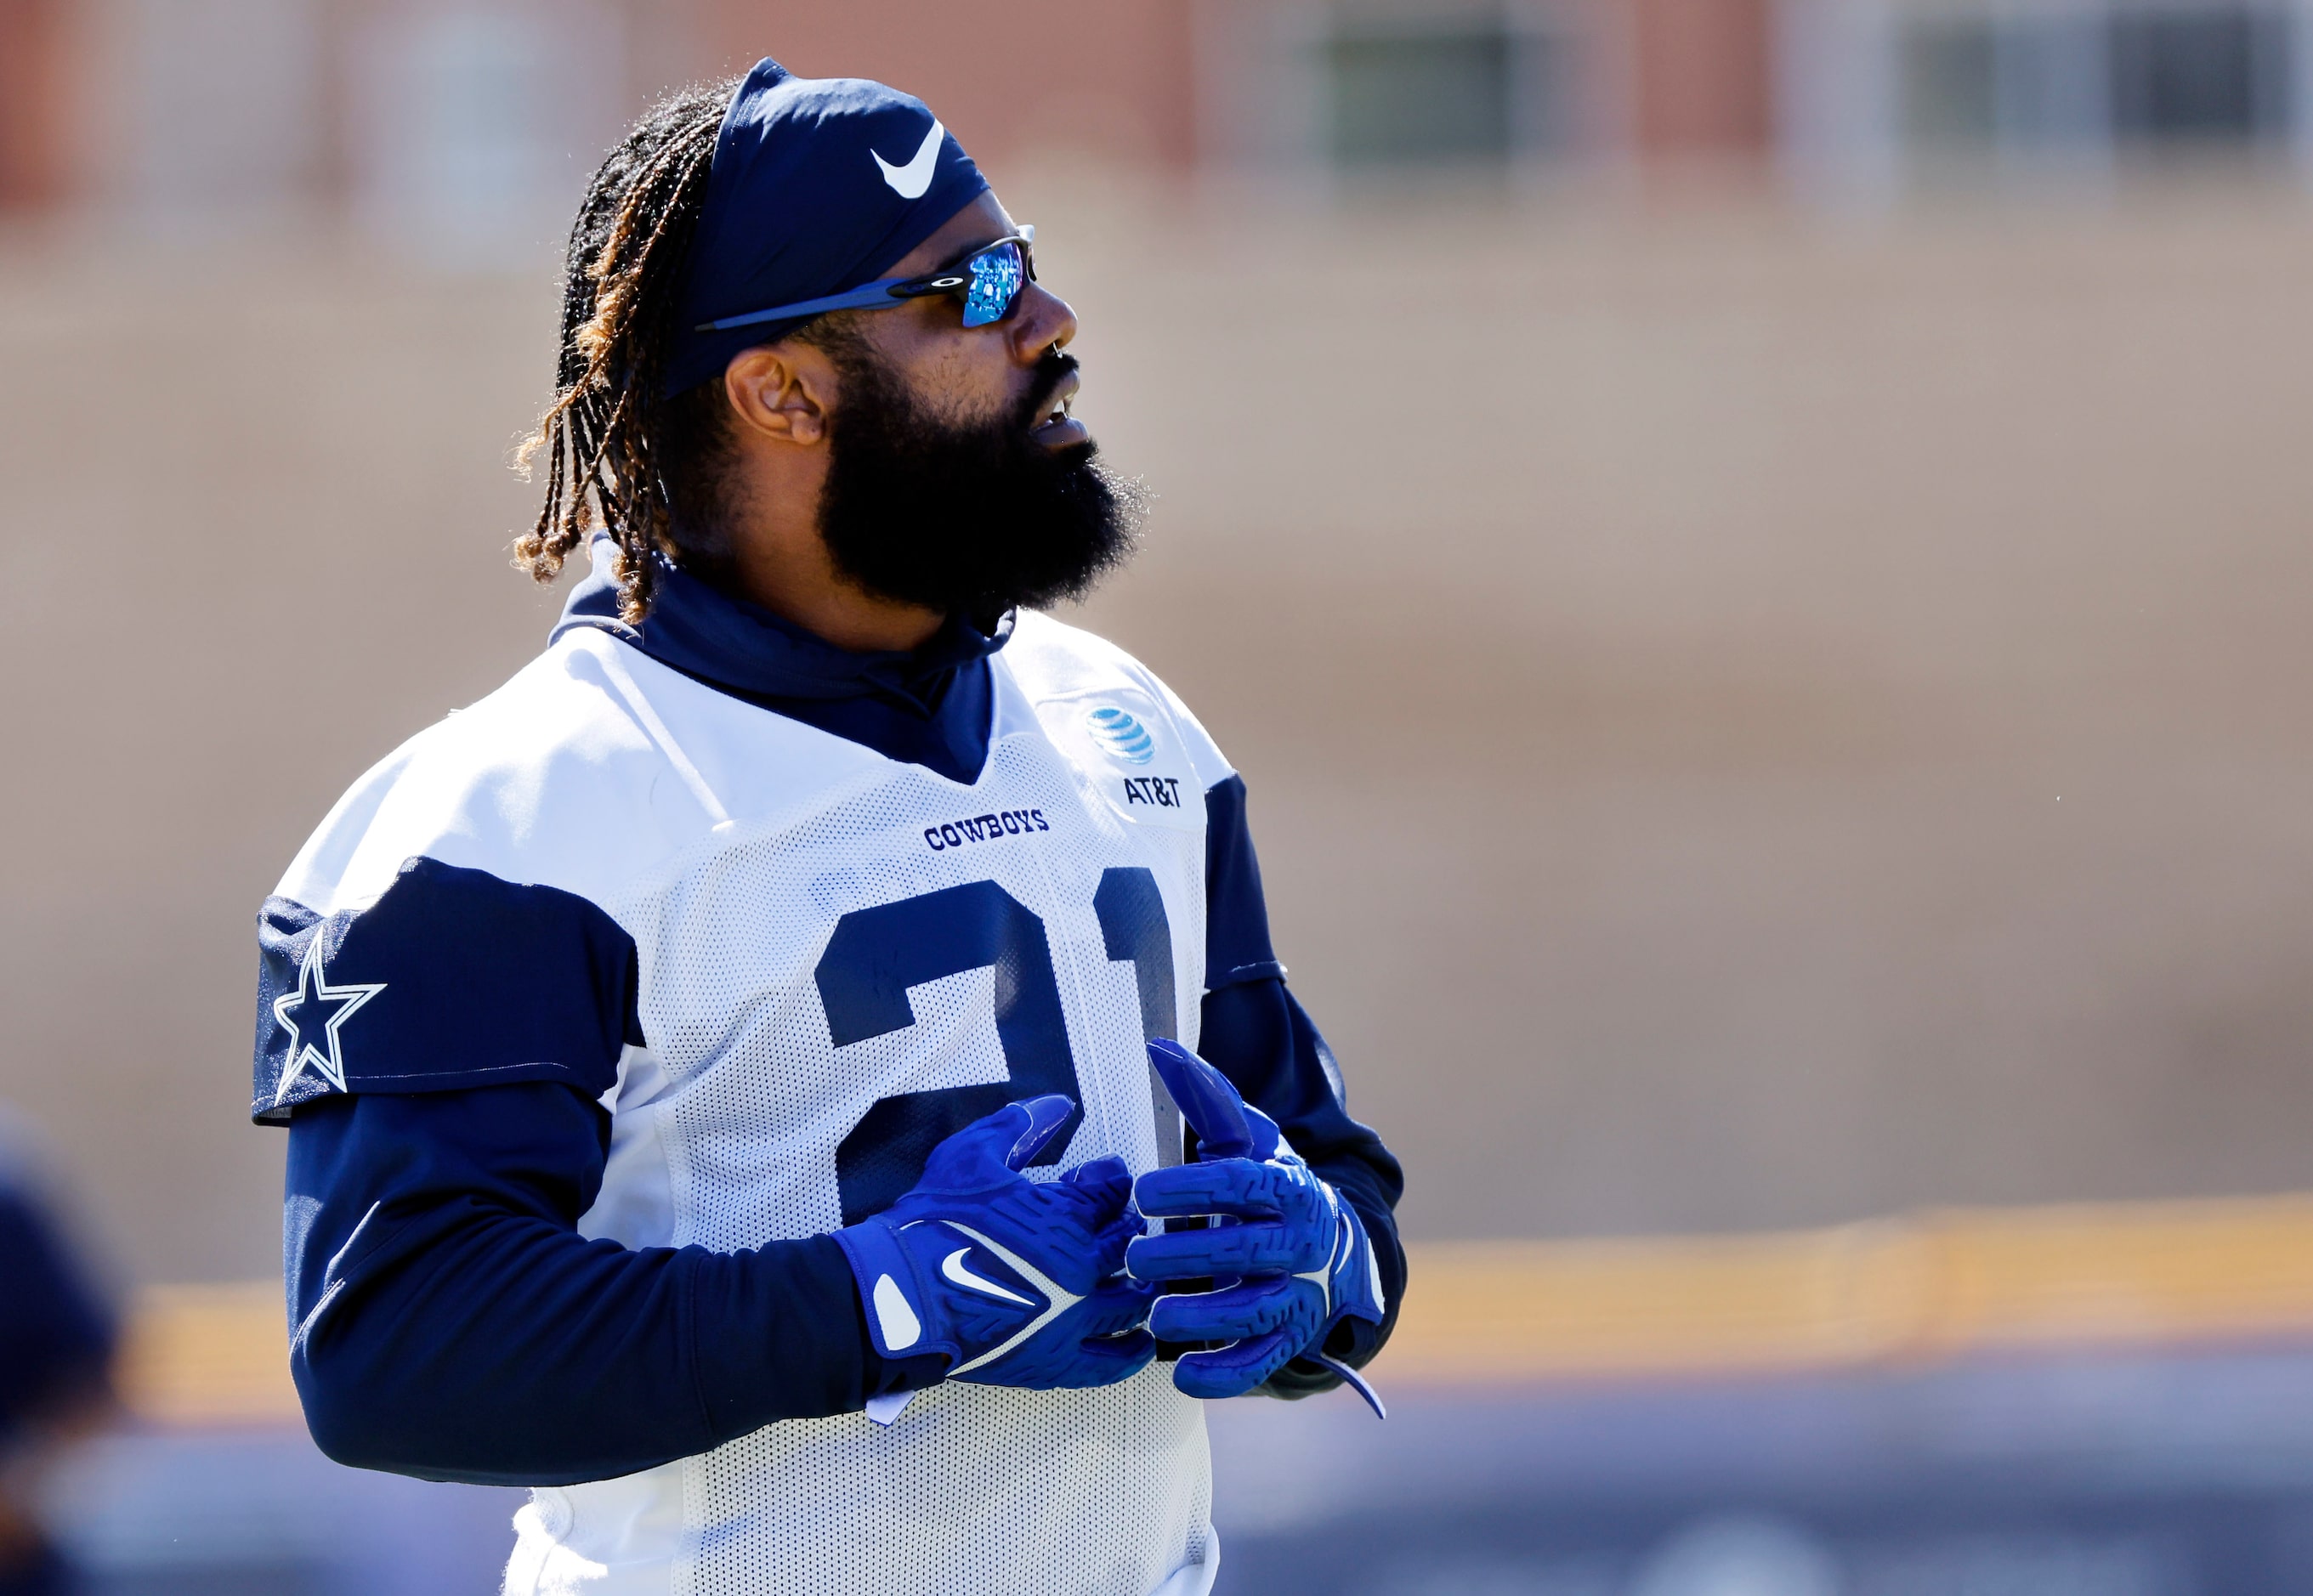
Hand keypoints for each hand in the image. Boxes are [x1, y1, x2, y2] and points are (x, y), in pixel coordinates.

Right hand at [834, 1095, 1155, 1389]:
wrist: (896, 1296)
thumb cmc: (930, 1224)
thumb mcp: (970, 1155)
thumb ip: (1019, 1126)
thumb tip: (1058, 1104)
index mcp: (1065, 1215)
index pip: (1113, 1191)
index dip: (1109, 1180)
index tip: (1100, 1179)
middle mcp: (1081, 1267)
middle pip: (1129, 1244)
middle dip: (1124, 1227)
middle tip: (1112, 1224)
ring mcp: (1072, 1318)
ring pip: (1134, 1301)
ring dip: (1139, 1284)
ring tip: (1135, 1278)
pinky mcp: (1056, 1361)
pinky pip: (1113, 1362)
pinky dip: (1132, 1350)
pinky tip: (1140, 1340)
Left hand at [1126, 1039, 1385, 1408]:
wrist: (1328, 1248)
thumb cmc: (1266, 1184)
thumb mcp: (1245, 1137)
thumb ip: (1203, 1096)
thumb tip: (1158, 1047)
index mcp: (1289, 1188)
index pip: (1243, 1185)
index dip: (1193, 1188)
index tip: (1141, 1191)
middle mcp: (1300, 1245)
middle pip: (1245, 1252)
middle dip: (1187, 1256)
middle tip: (1132, 1257)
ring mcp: (1296, 1298)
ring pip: (1253, 1314)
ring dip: (1203, 1318)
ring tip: (1154, 1314)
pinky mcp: (1287, 1341)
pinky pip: (1258, 1365)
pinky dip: (1223, 1375)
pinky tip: (1182, 1373)